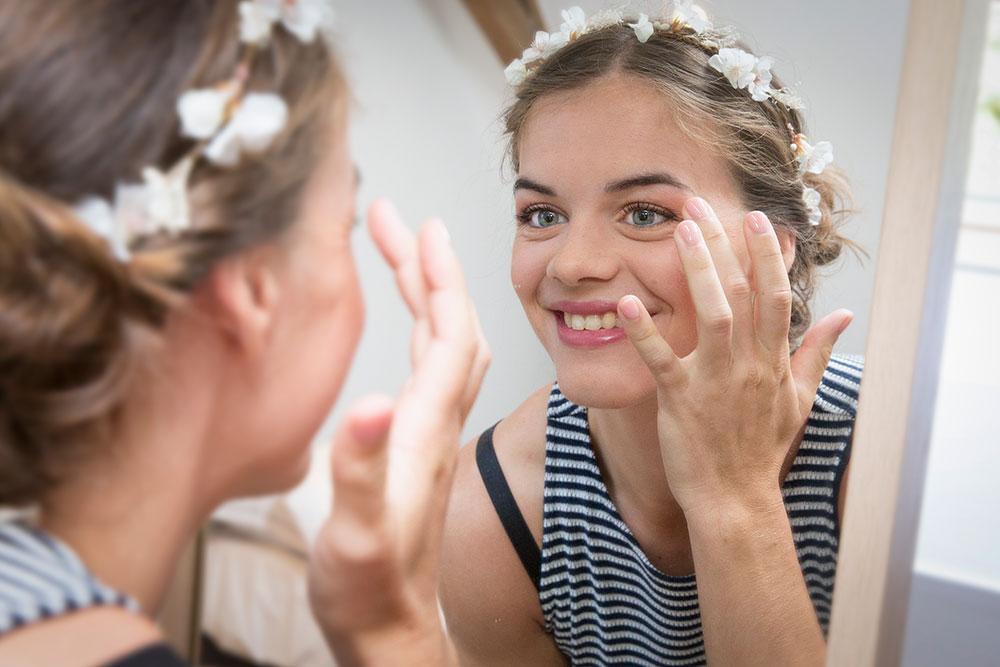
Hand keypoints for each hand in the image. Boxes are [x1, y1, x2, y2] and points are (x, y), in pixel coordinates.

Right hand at [307, 200, 489, 665]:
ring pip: (444, 345)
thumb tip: (371, 402)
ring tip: (400, 254)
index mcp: (426, 428)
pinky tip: (406, 325)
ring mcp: (431, 435)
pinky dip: (422, 330)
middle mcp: (437, 423)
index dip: (438, 275)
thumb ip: (360, 469)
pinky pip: (431, 370)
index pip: (448, 332)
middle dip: (428, 267)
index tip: (423, 225)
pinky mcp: (418, 448)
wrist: (390, 628)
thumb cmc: (370, 588)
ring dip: (428, 293)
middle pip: (450, 326)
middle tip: (400, 222)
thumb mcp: (355, 531)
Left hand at [617, 197, 851, 517]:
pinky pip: (660, 360)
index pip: (776, 296)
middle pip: (743, 292)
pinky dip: (644, 332)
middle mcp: (749, 364)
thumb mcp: (799, 399)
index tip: (757, 218)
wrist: (737, 500)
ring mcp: (715, 381)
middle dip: (723, 244)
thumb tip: (844, 315)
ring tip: (680, 230)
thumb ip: (817, 352)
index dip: (767, 255)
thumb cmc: (762, 449)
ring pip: (712, 314)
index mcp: (773, 361)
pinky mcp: (680, 400)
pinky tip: (624, 302)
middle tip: (700, 204)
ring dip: (698, 270)